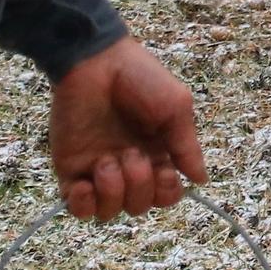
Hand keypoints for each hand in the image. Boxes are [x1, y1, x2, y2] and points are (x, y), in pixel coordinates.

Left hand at [49, 36, 206, 221]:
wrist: (95, 58)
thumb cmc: (139, 76)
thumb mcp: (175, 106)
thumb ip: (186, 146)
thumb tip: (200, 180)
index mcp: (155, 153)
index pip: (164, 194)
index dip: (166, 192)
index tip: (164, 170)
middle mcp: (127, 165)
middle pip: (138, 206)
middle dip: (139, 187)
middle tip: (131, 153)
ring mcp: (97, 168)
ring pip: (108, 211)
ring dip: (112, 193)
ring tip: (107, 162)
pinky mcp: (70, 166)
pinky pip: (76, 206)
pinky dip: (83, 205)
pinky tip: (87, 185)